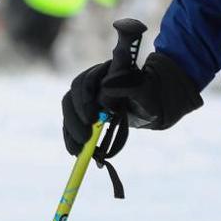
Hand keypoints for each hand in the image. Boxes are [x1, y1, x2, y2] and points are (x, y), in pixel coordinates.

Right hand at [62, 50, 201, 153]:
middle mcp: (93, 80)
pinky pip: (71, 122)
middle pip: (73, 95)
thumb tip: (105, 86)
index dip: (85, 99)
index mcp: (106, 70)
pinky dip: (70, 137)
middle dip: (77, 118)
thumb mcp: (146, 92)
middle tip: (86, 138)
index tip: (92, 119)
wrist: (151, 105)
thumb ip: (129, 85)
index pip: (87, 81)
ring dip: (71, 129)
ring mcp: (86, 95)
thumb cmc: (150, 96)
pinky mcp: (83, 110)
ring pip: (70, 109)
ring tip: (78, 149)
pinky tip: (75, 150)